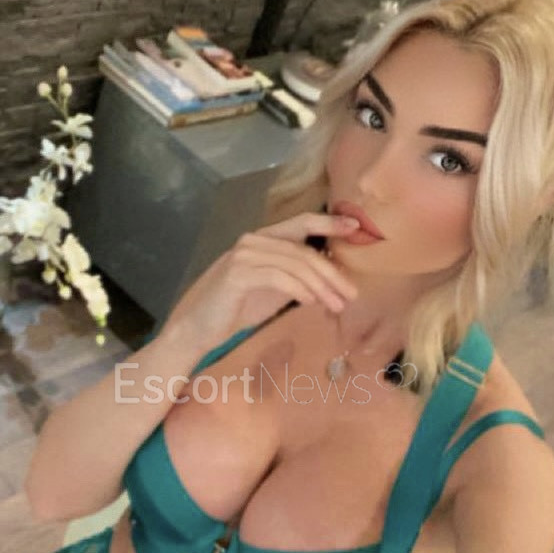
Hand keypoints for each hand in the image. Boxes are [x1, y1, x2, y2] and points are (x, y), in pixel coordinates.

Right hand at [160, 211, 360, 349]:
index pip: (301, 223)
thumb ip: (296, 278)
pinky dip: (299, 289)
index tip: (356, 226)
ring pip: (295, 264)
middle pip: (303, 249)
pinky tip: (311, 302)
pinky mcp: (238, 274)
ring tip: (337, 306)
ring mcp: (244, 255)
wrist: (197, 329)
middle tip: (352, 294)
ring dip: (321, 286)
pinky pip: (278, 277)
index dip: (329, 223)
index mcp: (263, 239)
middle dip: (332, 272)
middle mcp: (253, 240)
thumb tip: (331, 276)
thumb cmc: (235, 310)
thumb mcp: (273, 290)